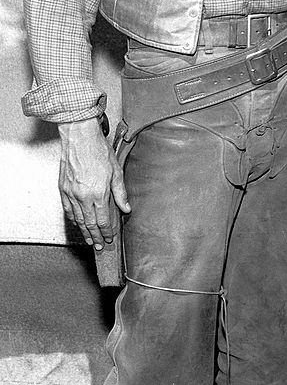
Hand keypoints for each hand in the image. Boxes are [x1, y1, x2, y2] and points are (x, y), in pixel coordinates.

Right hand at [58, 118, 130, 249]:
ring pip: (78, 219)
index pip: (102, 220)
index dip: (107, 232)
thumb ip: (120, 193)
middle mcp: (83, 196)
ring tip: (90, 240)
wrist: (80, 138)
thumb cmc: (99, 151)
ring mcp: (71, 193)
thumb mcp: (116, 172)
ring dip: (84, 231)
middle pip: (89, 223)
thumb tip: (126, 208)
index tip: (110, 238)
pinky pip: (68, 209)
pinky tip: (77, 223)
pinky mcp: (63, 188)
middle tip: (100, 246)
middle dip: (96, 237)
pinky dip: (73, 219)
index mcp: (98, 193)